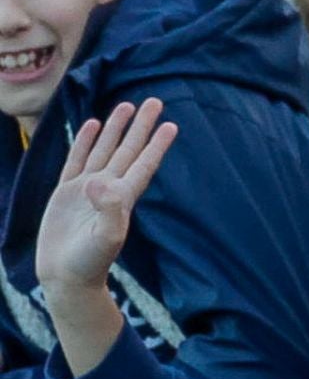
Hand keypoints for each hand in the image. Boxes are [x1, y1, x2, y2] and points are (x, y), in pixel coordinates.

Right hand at [36, 100, 175, 299]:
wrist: (66, 277)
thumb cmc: (90, 262)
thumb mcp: (107, 238)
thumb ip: (110, 210)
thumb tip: (99, 182)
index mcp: (123, 197)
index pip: (144, 164)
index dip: (157, 145)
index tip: (171, 124)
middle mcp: (109, 188)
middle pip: (129, 149)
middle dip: (141, 126)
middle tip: (154, 101)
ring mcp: (87, 188)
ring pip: (105, 149)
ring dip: (115, 128)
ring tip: (126, 105)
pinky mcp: (66, 193)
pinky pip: (77, 160)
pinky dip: (86, 142)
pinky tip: (93, 124)